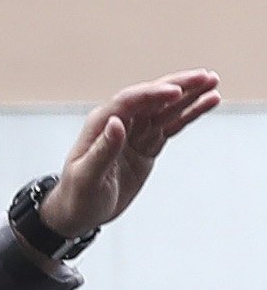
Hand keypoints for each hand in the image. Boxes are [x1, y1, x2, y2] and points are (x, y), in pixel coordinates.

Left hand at [41, 70, 221, 239]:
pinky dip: (189, 114)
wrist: (78, 213)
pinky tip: (207, 102)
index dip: (153, 94)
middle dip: (178, 86)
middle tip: (205, 77)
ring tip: (213, 82)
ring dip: (189, 95)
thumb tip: (116, 123)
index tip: (176, 91)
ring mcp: (134, 134)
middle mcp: (118, 124)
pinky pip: (171, 125)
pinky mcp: (146, 145)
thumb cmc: (76, 196)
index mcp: (100, 126)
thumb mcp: (87, 177)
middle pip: (151, 98)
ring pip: (165, 109)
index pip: (128, 102)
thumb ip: (102, 150)